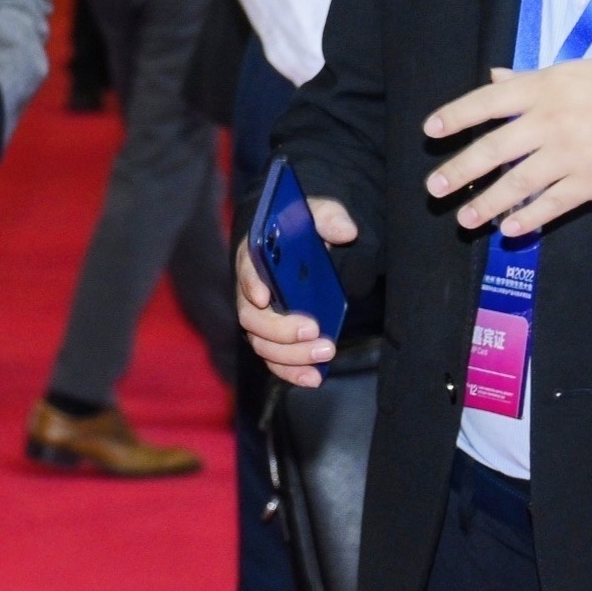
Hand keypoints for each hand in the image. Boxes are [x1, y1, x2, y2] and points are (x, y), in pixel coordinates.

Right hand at [235, 195, 359, 386]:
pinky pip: (275, 360)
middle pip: (251, 317)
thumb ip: (330, 217)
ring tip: (326, 352)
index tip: (264, 296)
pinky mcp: (276, 337)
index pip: (246, 270)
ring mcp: (262, 318)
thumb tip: (346, 231)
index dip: (251, 283)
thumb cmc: (304, 229)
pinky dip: (292, 372)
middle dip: (281, 329)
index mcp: (255, 256)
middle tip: (314, 331)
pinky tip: (314, 377)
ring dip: (291, 355)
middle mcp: (251, 291)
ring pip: (262, 344)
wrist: (304, 248)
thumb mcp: (318, 213)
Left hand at [423, 59, 591, 239]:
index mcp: (543, 89)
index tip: (431, 130)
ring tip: (464, 218)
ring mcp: (571, 154)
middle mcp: (551, 121)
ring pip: (518, 182)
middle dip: (460, 169)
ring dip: (487, 203)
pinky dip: (529, 217)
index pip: (487, 102)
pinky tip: (509, 228)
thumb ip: (529, 80)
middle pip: (494, 148)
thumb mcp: (573, 72)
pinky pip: (553, 203)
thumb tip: (493, 77)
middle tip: (434, 187)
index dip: (456, 115)